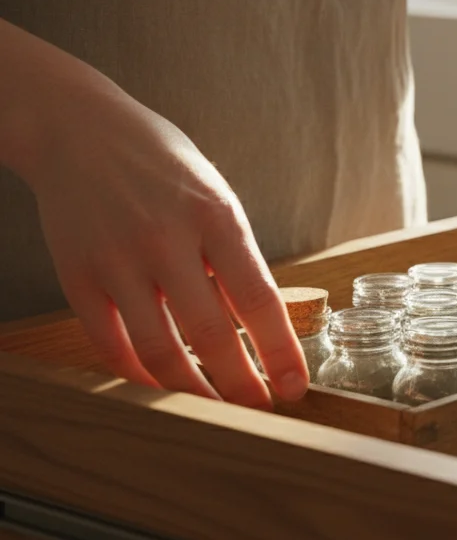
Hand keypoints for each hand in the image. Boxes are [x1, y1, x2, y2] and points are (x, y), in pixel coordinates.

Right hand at [15, 67, 308, 407]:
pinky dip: (139, 374)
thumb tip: (260, 325)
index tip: (295, 386)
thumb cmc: (163, 166)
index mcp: (215, 216)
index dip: (280, 351)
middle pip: (210, 334)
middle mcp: (166, 239)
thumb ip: (234, 258)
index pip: (258, 299)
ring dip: (193, 392)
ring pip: (159, 350)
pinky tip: (162, 386)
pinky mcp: (77, 275)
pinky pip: (112, 343)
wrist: (79, 129)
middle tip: (259, 408)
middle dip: (241, 385)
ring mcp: (117, 260)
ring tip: (216, 409)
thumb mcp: (216, 197)